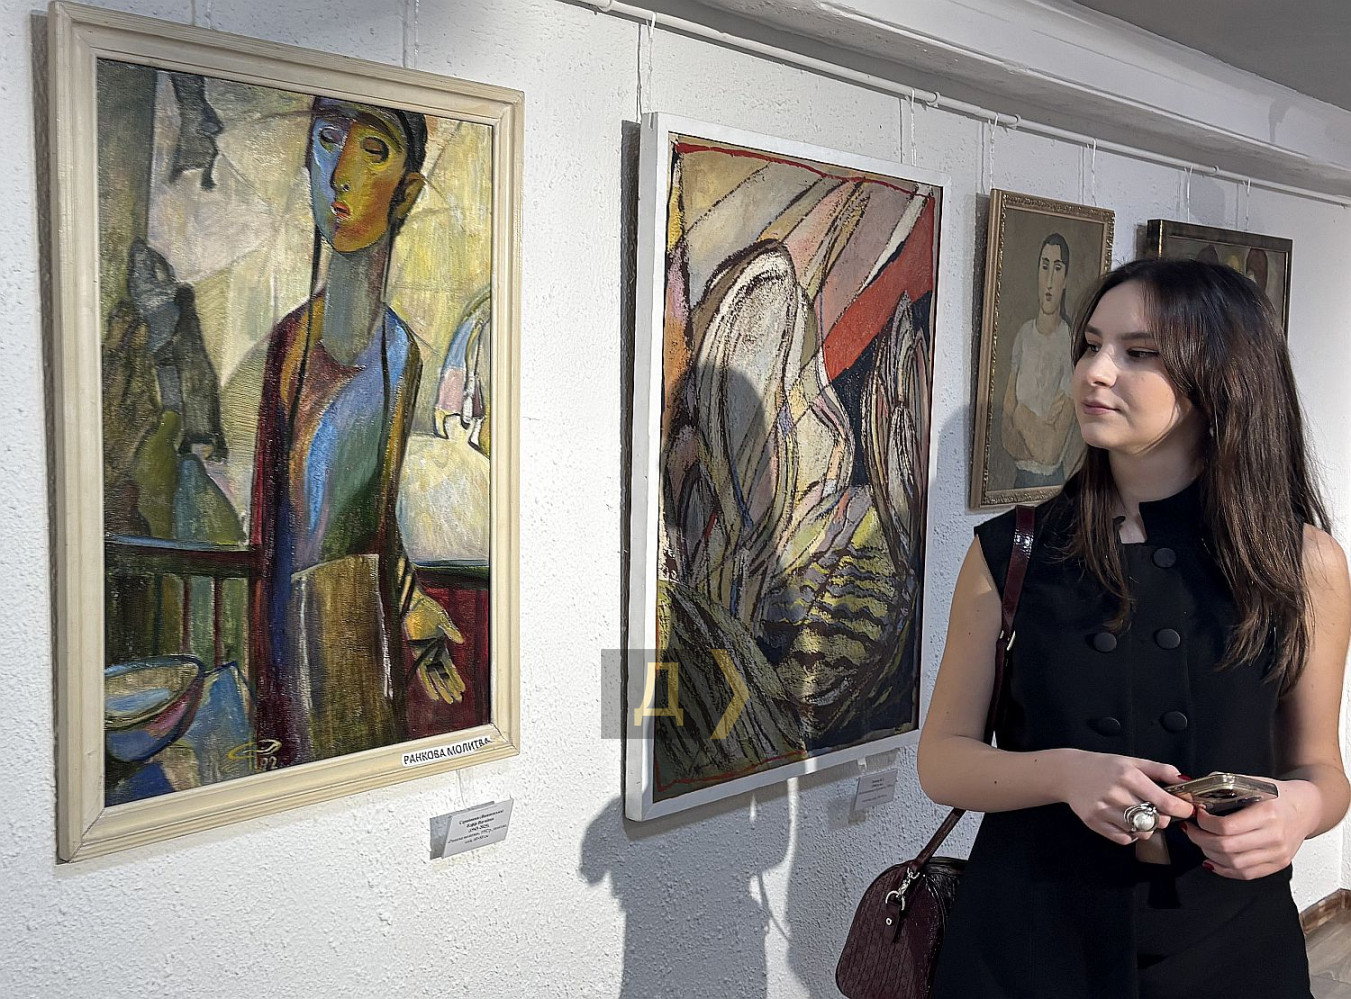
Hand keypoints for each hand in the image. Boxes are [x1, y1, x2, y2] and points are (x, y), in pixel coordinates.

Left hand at [403, 588, 465, 704]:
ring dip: (440, 689)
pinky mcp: (415, 652)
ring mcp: (424, 654)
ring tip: (447, 700)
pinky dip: (427, 684)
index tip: (462, 689)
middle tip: (456, 700)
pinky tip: (432, 693)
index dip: (456, 679)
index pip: (450, 668)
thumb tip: (461, 641)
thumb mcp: (443, 620)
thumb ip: (451, 631)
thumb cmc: (430, 610)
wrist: (415, 605)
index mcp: (441, 648)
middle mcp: (433, 654)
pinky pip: (421, 672)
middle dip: (450, 688)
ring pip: (434, 677)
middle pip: (443, 676)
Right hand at [1058, 750, 1194, 844]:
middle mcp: (1117, 794)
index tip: (1186, 809)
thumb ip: (1160, 770)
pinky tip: (1126, 821)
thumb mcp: (1132, 761)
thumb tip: (1185, 781)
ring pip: (1142, 832)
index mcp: (1129, 777)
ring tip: (1139, 814)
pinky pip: (1125, 839)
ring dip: (1147, 826)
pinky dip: (1131, 834)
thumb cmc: (1104, 766)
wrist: (1069, 773)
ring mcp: (1104, 810)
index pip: (1166, 802)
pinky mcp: (1095, 823)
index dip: (1182, 809)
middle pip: (1157, 820)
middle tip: (1157, 809)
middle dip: (1163, 817)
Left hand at [1181, 778, 1319, 879]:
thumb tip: (1196, 790)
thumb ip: (1227, 785)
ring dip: (1209, 854)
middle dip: (1200, 839)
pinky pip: (1246, 874)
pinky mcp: (1278, 864)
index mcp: (1267, 814)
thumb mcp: (1255, 783)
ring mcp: (1277, 854)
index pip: (1227, 826)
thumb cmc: (1279, 795)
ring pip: (1234, 864)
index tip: (1196, 815)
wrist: (1307, 808)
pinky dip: (1224, 869)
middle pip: (1227, 847)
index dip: (1205, 823)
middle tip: (1190, 830)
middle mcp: (1274, 837)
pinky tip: (1212, 860)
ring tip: (1200, 842)